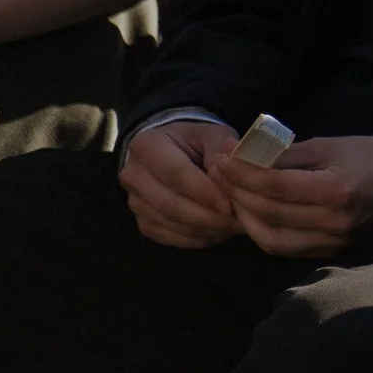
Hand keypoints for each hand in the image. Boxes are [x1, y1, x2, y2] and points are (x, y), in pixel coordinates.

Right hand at [118, 119, 242, 247]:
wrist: (173, 152)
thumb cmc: (196, 140)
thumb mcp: (212, 133)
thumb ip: (220, 149)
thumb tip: (225, 170)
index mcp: (147, 147)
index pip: (176, 174)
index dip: (204, 192)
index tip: (230, 205)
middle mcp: (133, 176)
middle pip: (171, 204)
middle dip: (208, 216)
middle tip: (238, 221)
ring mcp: (135, 203)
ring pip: (171, 224)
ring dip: (205, 229)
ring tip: (235, 226)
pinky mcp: (143, 223)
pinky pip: (170, 237)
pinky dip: (197, 238)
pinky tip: (220, 231)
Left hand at [212, 133, 372, 257]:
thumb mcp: (330, 144)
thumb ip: (286, 154)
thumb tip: (242, 154)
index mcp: (337, 190)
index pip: (274, 186)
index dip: (241, 172)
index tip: (219, 158)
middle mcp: (335, 221)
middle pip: (267, 213)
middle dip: (235, 191)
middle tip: (217, 172)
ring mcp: (334, 241)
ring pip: (270, 238)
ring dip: (244, 217)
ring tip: (231, 194)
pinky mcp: (333, 250)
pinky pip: (286, 247)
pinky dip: (263, 231)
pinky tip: (254, 213)